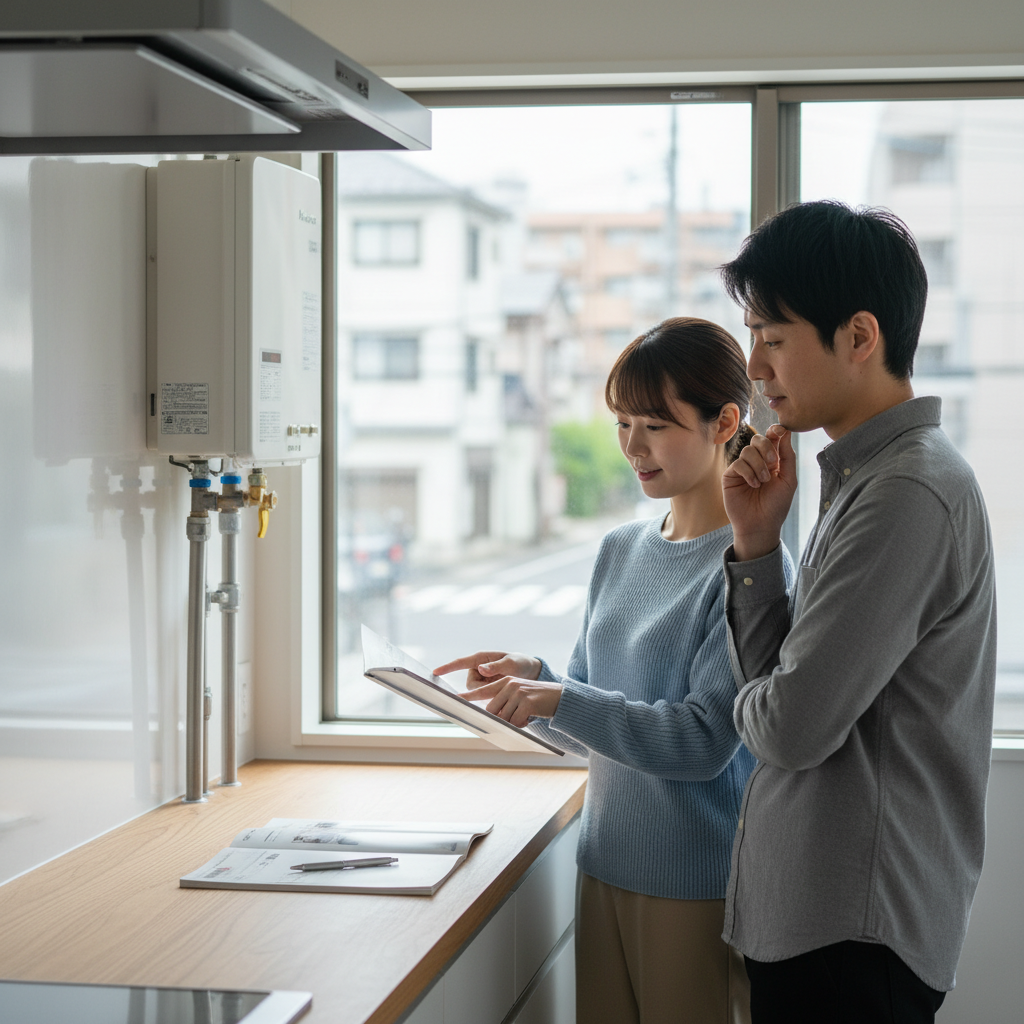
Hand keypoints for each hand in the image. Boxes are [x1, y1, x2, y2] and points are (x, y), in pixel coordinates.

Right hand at [433, 651, 542, 688]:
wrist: (529, 672)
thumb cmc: (520, 663)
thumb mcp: (512, 664)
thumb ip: (496, 666)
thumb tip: (480, 669)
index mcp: (481, 658)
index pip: (461, 662)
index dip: (447, 668)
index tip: (435, 672)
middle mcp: (478, 668)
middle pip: (470, 684)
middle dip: (482, 689)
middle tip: (500, 686)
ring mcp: (481, 678)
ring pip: (475, 692)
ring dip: (488, 693)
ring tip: (503, 687)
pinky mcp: (485, 687)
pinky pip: (481, 695)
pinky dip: (490, 696)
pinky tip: (501, 693)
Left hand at [457, 676, 562, 726]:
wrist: (560, 697)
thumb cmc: (536, 701)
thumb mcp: (519, 697)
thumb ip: (503, 703)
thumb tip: (488, 717)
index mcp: (505, 682)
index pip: (483, 691)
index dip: (469, 696)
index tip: (455, 699)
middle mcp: (510, 685)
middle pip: (492, 711)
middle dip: (501, 719)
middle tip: (515, 717)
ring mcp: (518, 693)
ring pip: (504, 719)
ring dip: (514, 723)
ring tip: (526, 715)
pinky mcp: (527, 703)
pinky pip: (516, 722)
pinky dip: (522, 725)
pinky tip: (531, 717)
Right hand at [722, 424, 796, 560]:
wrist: (761, 525)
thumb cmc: (776, 505)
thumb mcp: (788, 480)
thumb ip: (787, 456)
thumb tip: (786, 432)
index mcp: (772, 460)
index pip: (772, 438)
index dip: (775, 431)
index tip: (781, 430)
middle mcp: (757, 462)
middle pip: (758, 439)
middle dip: (767, 447)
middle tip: (773, 464)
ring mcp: (743, 468)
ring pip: (748, 450)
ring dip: (758, 464)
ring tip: (763, 482)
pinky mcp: (730, 475)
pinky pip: (738, 463)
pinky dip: (748, 472)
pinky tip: (753, 484)